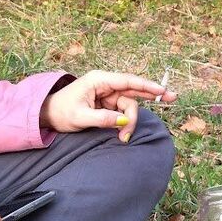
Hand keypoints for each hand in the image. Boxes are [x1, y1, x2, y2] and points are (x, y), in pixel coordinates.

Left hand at [40, 70, 176, 141]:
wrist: (48, 115)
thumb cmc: (61, 112)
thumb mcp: (80, 118)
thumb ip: (103, 119)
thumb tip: (123, 122)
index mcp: (99, 80)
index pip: (127, 81)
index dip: (146, 85)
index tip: (162, 90)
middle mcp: (106, 84)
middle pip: (134, 90)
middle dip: (152, 95)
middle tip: (173, 98)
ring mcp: (107, 94)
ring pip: (129, 105)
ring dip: (130, 121)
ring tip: (124, 140)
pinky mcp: (107, 104)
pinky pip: (123, 110)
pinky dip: (126, 122)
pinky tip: (126, 132)